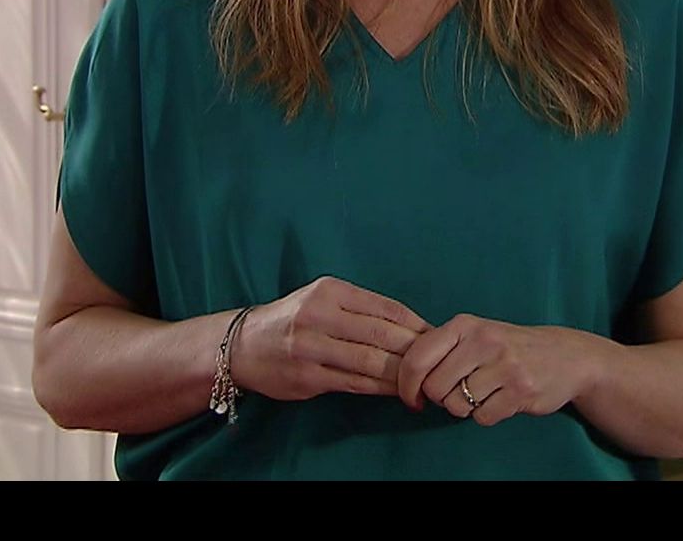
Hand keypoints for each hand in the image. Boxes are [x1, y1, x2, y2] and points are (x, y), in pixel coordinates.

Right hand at [229, 276, 429, 402]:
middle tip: (438, 361)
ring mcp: (311, 347)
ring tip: (424, 380)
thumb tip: (411, 326)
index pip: (385, 307)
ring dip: (402, 373)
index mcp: (330, 291)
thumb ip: (360, 309)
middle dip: (414, 350)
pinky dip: (381, 388)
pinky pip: (354, 383)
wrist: (244, 344)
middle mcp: (319, 315)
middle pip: (381, 334)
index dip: (416, 324)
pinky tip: (398, 391)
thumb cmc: (293, 319)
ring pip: (371, 361)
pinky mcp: (307, 376)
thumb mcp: (322, 298)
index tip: (438, 336)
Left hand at [396, 315, 599, 425]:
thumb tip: (400, 375)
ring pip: (457, 405)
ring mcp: (504, 366)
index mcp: (465, 325)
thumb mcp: (475, 334)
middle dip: (440, 398)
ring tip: (482, 393)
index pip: (417, 357)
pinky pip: (482, 417)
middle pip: (434, 387)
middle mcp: (483, 341)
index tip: (412, 398)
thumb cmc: (508, 347)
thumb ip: (441, 348)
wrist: (566, 356)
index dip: (406, 384)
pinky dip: (486, 416)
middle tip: (457, 392)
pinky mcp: (521, 391)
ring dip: (464, 408)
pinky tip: (500, 400)